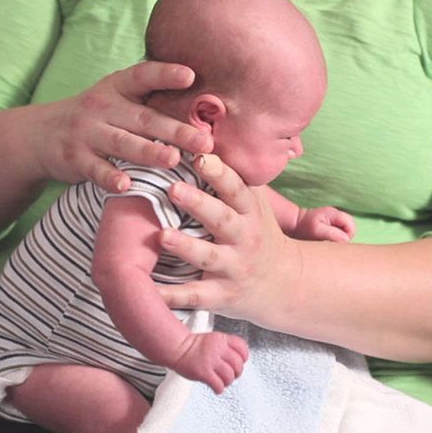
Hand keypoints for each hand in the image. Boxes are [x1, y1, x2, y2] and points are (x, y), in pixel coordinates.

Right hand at [31, 60, 212, 191]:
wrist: (40, 134)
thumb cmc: (95, 117)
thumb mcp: (115, 98)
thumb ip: (149, 99)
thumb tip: (202, 103)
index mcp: (116, 88)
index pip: (142, 76)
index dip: (165, 74)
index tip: (190, 76)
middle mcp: (103, 108)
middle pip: (144, 119)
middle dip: (176, 130)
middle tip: (204, 142)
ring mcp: (87, 133)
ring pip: (123, 143)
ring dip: (149, 152)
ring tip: (173, 159)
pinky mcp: (75, 159)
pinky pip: (95, 169)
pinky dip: (110, 177)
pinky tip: (126, 185)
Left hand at [157, 154, 301, 326]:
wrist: (284, 283)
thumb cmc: (256, 233)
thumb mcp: (253, 204)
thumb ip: (231, 179)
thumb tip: (203, 136)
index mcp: (249, 211)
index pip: (236, 188)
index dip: (219, 172)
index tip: (201, 156)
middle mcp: (244, 238)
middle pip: (222, 219)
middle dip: (198, 204)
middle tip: (173, 188)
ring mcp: (234, 267)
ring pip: (208, 257)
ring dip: (185, 246)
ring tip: (162, 235)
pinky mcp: (222, 295)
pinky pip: (195, 295)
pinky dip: (172, 295)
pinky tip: (148, 288)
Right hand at [171, 331, 248, 393]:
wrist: (177, 348)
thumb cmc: (193, 346)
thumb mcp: (212, 339)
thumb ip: (225, 346)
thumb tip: (238, 360)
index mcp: (221, 339)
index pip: (241, 347)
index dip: (244, 356)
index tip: (241, 361)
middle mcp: (218, 349)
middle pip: (238, 364)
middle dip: (237, 372)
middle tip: (232, 375)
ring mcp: (210, 361)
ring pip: (229, 376)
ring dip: (228, 381)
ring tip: (222, 382)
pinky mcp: (203, 373)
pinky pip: (218, 385)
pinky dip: (219, 389)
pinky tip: (216, 387)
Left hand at [292, 207, 355, 241]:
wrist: (294, 223)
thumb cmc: (304, 227)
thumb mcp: (317, 231)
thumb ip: (332, 234)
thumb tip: (346, 239)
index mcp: (335, 214)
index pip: (351, 226)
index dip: (347, 236)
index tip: (335, 241)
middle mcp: (336, 215)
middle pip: (351, 228)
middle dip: (345, 237)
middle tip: (331, 241)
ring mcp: (334, 219)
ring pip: (346, 231)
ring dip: (340, 238)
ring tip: (327, 240)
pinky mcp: (331, 224)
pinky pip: (340, 232)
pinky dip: (336, 237)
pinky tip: (326, 239)